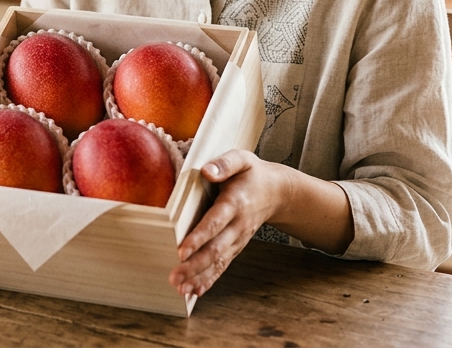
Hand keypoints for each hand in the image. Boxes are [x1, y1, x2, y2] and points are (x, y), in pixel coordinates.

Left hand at [169, 149, 287, 296]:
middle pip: (215, 249)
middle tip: (174, 277)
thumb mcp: (242, 159)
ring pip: (218, 262)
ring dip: (199, 277)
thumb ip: (225, 164)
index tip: (182, 251)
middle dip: (194, 266)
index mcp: (235, 203)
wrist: (277, 192)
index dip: (199, 238)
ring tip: (180, 289)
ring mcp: (238, 240)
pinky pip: (222, 266)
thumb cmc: (252, 173)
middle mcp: (237, 226)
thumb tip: (207, 171)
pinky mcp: (236, 247)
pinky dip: (209, 280)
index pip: (215, 223)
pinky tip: (194, 292)